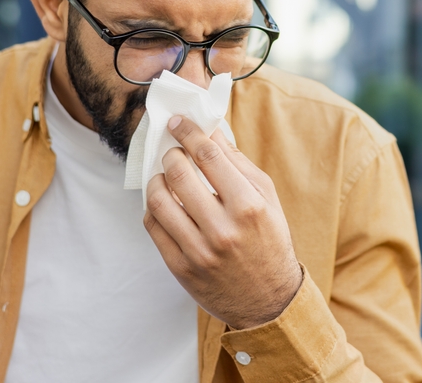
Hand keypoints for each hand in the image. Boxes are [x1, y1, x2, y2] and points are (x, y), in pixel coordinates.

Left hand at [143, 115, 303, 329]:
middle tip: (172, 150)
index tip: (177, 122)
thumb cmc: (269, 240)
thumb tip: (210, 131)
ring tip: (163, 175)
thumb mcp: (266, 198)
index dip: (188, 132)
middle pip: (179, 174)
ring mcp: (199, 251)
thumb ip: (238, 163)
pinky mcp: (181, 268)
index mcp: (248, 206)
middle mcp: (223, 228)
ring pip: (159, 200)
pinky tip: (162, 201)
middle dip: (171, 153)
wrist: (267, 299)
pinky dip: (152, 207)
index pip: (208, 155)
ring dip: (156, 179)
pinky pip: (153, 226)